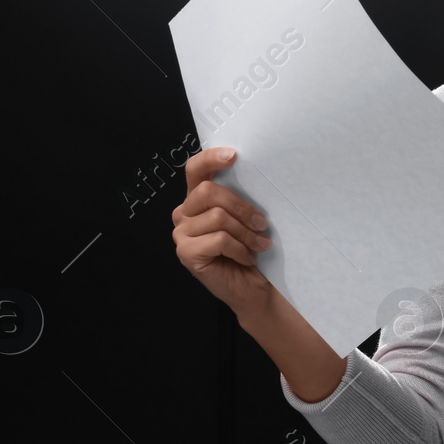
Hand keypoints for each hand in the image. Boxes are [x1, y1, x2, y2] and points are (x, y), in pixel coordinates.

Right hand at [171, 147, 275, 321]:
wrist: (253, 288)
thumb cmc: (251, 250)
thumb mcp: (247, 218)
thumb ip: (240, 197)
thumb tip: (255, 173)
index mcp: (198, 199)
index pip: (195, 169)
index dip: (211, 159)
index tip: (234, 156)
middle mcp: (184, 213)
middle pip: (209, 191)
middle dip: (242, 207)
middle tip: (261, 224)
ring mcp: (182, 234)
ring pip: (217, 217)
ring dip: (246, 233)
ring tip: (259, 245)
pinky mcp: (186, 253)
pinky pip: (218, 239)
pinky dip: (240, 249)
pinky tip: (247, 258)